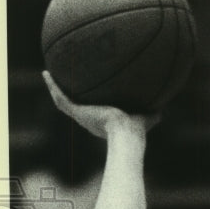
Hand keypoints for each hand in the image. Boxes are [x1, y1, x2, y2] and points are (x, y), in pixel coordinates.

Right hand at [43, 72, 157, 138]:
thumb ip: (153, 114)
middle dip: (70, 94)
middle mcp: (89, 119)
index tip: (88, 95)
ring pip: (63, 101)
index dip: (89, 103)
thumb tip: (163, 109)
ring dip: (55, 88)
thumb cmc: (138, 131)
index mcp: (103, 122)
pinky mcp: (77, 112)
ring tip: (48, 75)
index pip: (93, 110)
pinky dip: (52, 86)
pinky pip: (60, 97)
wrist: (126, 135)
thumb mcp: (147, 118)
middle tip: (65, 82)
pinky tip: (46, 73)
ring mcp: (81, 116)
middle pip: (76, 105)